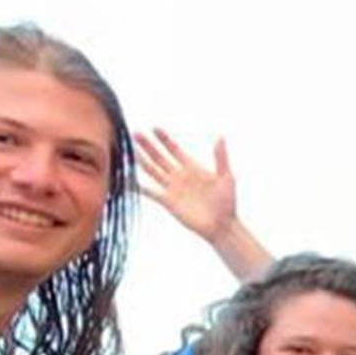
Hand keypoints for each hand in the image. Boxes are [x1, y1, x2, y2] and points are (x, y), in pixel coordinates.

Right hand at [135, 128, 238, 243]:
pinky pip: (151, 192)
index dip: (164, 139)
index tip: (154, 128)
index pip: (174, 149)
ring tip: (130, 149)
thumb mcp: (226, 177)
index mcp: (192, 167)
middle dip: (148, 145)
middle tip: (135, 133)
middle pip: (160, 157)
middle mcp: (179, 176)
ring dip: (142, 160)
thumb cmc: (227, 202)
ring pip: (153, 170)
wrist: (222, 226)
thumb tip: (220, 137)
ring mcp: (173, 188)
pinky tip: (128, 179)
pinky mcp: (168, 202)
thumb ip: (221, 157)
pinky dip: (139, 186)